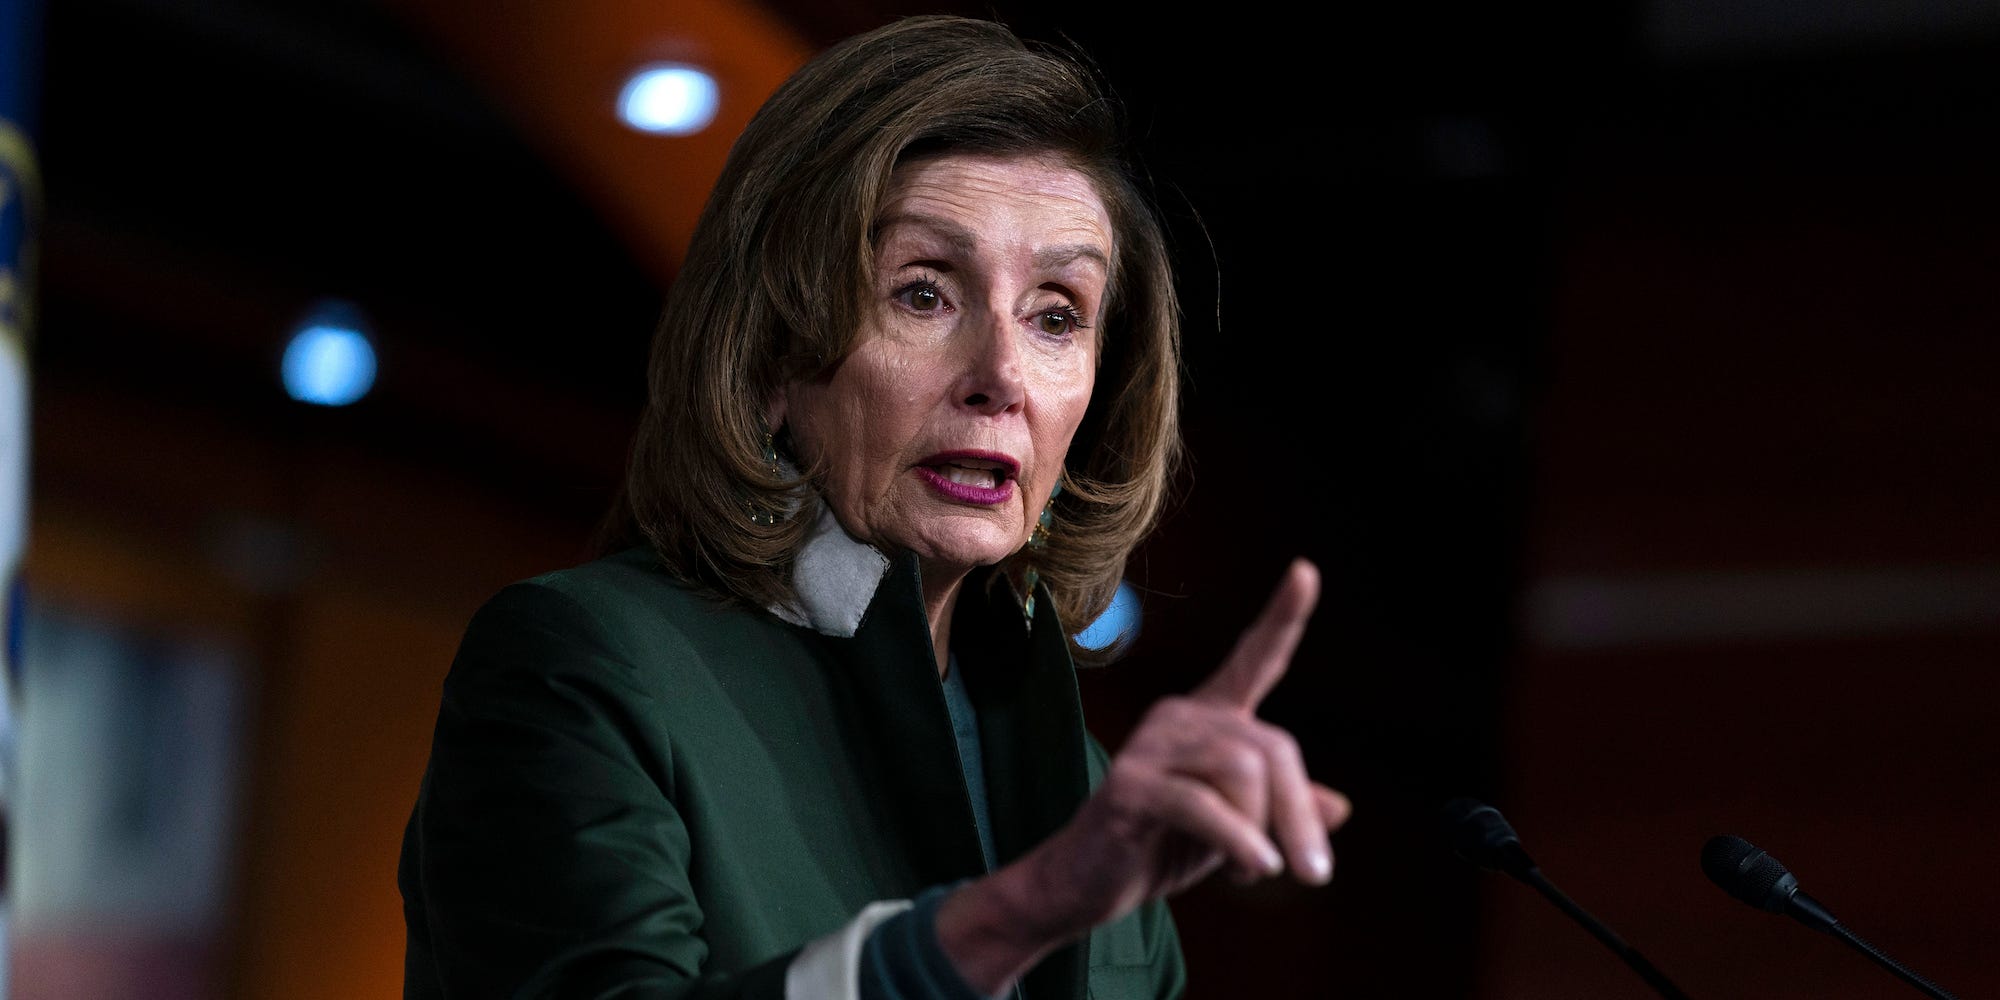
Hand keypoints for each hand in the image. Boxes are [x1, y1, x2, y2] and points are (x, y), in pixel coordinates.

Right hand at [937, 559, 1351, 991]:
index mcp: (1208, 720)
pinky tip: (1254, 868)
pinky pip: (1204, 805)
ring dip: (1263, 830)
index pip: (1253, 661)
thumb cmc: (1161, 847)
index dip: (1282, 618)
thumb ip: (1280, 811)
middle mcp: (1179, 718)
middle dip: (1297, 812)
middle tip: (1315, 874)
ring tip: (1254, 871)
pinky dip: (1239, 841)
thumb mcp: (1236, 830)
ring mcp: (1150, 746)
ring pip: (1243, 769)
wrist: (1084, 884)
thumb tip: (1340, 807)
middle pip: (1269, 746)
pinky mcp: (1130, 784)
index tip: (1306, 570)